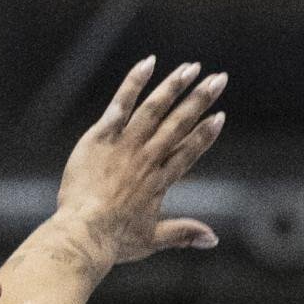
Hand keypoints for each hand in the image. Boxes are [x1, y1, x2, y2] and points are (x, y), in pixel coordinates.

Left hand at [50, 58, 227, 267]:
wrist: (83, 233)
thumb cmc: (113, 241)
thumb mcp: (151, 240)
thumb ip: (183, 234)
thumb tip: (213, 240)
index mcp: (160, 181)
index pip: (189, 150)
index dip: (206, 133)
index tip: (220, 116)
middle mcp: (148, 158)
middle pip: (179, 123)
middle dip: (201, 99)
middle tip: (219, 79)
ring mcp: (126, 145)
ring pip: (155, 108)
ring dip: (175, 86)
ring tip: (191, 67)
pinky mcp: (102, 137)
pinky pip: (121, 104)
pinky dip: (135, 82)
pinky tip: (149, 63)